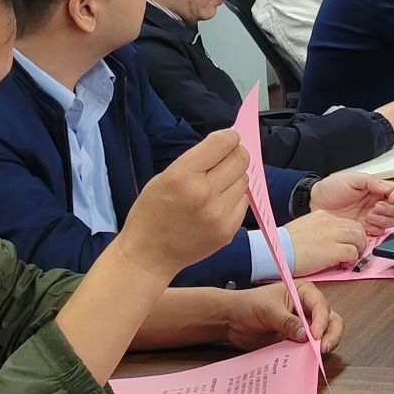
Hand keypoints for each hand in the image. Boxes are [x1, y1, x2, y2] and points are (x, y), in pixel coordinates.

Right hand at [117, 130, 250, 276]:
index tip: (230, 138)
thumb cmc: (151, 214)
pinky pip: (243, 202)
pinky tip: (218, 203)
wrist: (149, 255)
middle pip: (240, 159)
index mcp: (183, 175)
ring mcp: (219, 214)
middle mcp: (204, 193)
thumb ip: (195, 161)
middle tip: (228, 157)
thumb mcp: (163, 177)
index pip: (222, 143)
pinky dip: (235, 198)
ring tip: (218, 184)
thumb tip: (225, 146)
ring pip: (244, 180)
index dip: (230, 137)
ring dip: (235, 177)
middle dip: (237, 153)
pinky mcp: (229, 230)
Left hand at [221, 282, 345, 353]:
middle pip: (331, 320)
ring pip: (325, 335)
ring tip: (315, 356)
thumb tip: (305, 335)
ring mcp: (305, 325)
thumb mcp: (268, 310)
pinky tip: (306, 360)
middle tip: (322, 349)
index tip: (315, 336)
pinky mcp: (297, 340)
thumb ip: (287, 322)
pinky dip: (311, 354)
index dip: (321, 321)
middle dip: (331, 334)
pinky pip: (310, 348)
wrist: (231, 319)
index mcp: (304, 292)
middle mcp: (308, 308)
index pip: (321, 306)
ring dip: (323, 345)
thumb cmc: (248, 306)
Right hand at [285, 210, 367, 275]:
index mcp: (322, 216)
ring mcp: (332, 235)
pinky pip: (353, 253)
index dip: (351, 234)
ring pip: (359, 239)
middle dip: (360, 241)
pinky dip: (351, 261)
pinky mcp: (332, 250)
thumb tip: (327, 240)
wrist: (276, 252)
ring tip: (350, 259)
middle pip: (358, 228)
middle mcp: (329, 222)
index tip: (349, 243)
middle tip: (355, 252)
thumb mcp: (303, 229)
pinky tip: (343, 266)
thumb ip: (318, 230)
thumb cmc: (283, 245)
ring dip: (358, 251)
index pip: (347, 222)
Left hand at [308, 171, 393, 235]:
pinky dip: (375, 229)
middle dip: (390, 209)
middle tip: (376, 208)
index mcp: (376, 188)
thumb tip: (387, 188)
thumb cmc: (331, 188)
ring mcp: (372, 216)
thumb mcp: (351, 179)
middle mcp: (377, 202)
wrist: (316, 203)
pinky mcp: (365, 228)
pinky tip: (365, 225)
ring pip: (391, 221)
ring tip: (368, 217)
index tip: (391, 198)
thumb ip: (371, 182)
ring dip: (383, 220)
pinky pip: (379, 232)